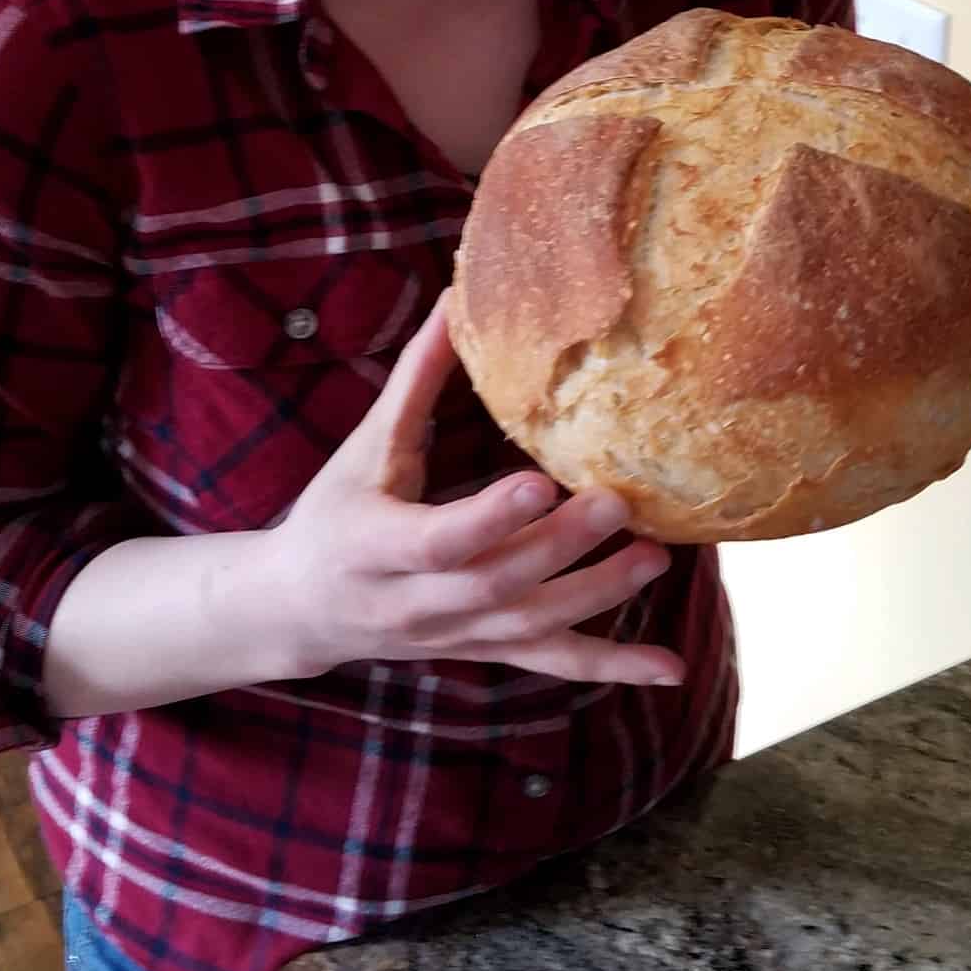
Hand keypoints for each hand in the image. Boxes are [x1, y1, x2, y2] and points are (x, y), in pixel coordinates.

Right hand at [267, 294, 685, 686]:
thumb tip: (455, 301)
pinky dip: (613, 667)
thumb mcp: (364, 447)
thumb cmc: (334, 513)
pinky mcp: (484, 650)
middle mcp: (416, 602)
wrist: (301, 608)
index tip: (539, 482)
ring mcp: (455, 634)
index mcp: (376, 546)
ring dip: (597, 595)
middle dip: (560, 547)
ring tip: (654, 556)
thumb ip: (414, 381)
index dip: (489, 518)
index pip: (438, 539)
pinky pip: (551, 664)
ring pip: (530, 625)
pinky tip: (670, 669)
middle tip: (618, 502)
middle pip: (497, 581)